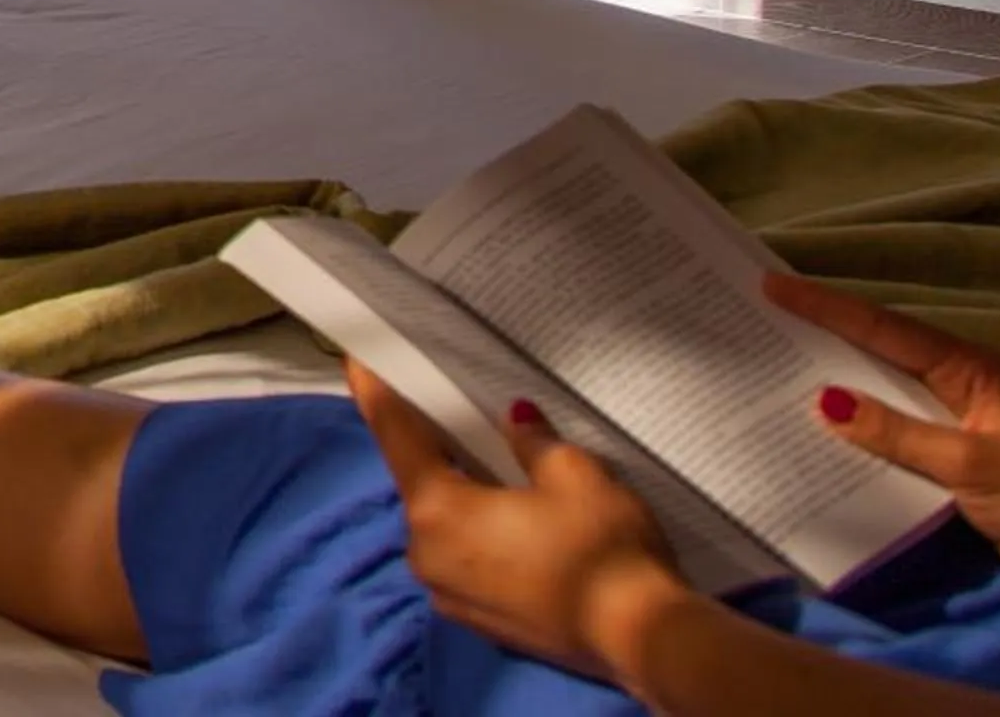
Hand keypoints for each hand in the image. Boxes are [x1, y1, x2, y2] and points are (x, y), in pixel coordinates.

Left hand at [347, 358, 689, 677]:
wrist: (644, 640)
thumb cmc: (603, 549)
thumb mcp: (574, 474)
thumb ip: (531, 441)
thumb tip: (515, 419)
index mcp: (436, 511)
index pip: (393, 434)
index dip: (374, 391)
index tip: (355, 357)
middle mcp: (426, 555)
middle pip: (419, 481)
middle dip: (430, 444)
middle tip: (442, 405)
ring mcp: (449, 593)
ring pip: (442, 524)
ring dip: (458, 493)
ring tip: (484, 460)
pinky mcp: (478, 620)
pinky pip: (463, 558)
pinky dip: (475, 533)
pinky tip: (506, 518)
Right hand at [764, 270, 999, 587]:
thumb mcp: (969, 464)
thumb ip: (896, 434)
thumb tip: (825, 401)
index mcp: (972, 371)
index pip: (886, 330)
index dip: (827, 307)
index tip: (774, 285)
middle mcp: (962, 389)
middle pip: (881, 354)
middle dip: (823, 335)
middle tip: (761, 317)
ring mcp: (959, 425)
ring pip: (884, 396)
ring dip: (835, 386)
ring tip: (774, 370)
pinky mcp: (955, 463)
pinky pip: (894, 437)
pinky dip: (857, 433)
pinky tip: (821, 436)